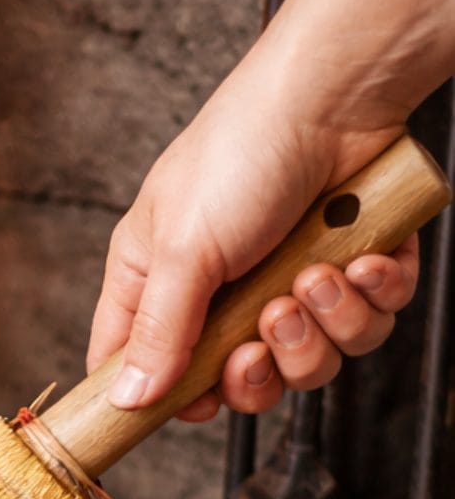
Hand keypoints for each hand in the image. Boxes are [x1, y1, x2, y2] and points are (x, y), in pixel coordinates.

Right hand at [88, 89, 419, 422]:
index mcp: (158, 284)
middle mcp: (218, 293)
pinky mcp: (347, 271)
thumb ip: (158, 332)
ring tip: (317, 276)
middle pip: (238, 384)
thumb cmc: (240, 152)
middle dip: (265, 369)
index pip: (139, 367)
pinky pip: (366, 324)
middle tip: (269, 324)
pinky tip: (363, 258)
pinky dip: (371, 298)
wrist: (336, 92)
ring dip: (323, 329)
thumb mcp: (183, 251)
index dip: (166, 398)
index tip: (196, 406)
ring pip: (309, 362)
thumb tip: (128, 400)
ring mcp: (285, 285)